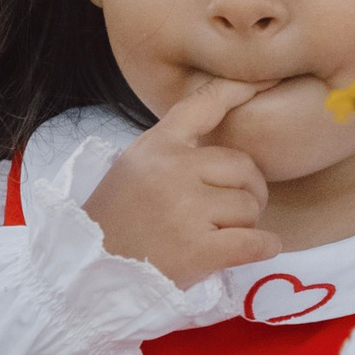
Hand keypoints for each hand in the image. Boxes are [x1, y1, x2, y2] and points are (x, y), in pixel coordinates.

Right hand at [82, 77, 270, 288]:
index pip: (203, 105)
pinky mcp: (200, 249)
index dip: (239, 89)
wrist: (87, 274)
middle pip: (243, 167)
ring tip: (217, 235)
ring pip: (250, 206)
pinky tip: (260, 248)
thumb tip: (222, 152)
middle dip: (248, 190)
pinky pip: (256, 241)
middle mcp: (173, 170)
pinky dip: (265, 246)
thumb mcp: (132, 169)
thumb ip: (172, 154)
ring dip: (246, 223)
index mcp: (156, 146)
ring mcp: (187, 209)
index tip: (267, 80)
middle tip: (233, 212)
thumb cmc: (113, 225)